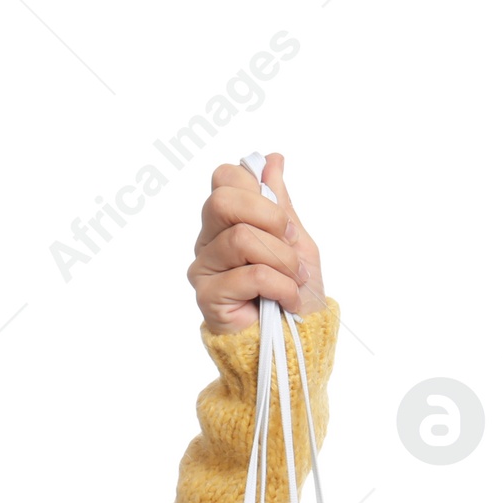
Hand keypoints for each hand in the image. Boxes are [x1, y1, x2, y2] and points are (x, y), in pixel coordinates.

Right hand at [188, 152, 324, 333]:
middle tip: (292, 247)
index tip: (288, 226)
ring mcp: (204, 268)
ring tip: (295, 282)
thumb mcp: (297, 243)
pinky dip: (282, 287)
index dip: (262, 194)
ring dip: (284, 261)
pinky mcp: (209, 297)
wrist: (298, 343)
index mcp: (227, 220)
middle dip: (271, 221)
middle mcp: (209, 240)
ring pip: (241, 239)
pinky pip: (251, 275)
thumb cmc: (296, 294)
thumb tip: (272, 159)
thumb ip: (280, 203)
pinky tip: (288, 301)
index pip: (227, 178)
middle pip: (223, 200)